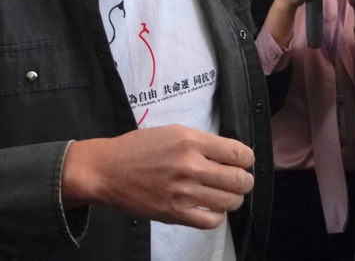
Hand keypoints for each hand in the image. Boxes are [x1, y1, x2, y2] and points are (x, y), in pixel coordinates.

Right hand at [62, 125, 253, 229]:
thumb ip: (200, 143)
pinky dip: (217, 216)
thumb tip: (229, 155)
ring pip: (230, 202)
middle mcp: (190, 166)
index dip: (247, 159)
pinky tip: (210, 208)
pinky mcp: (175, 213)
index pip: (238, 153)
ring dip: (233, 199)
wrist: (107, 170)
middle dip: (244, 181)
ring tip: (225, 195)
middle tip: (239, 181)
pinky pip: (211, 221)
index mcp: (190, 141)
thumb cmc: (137, 148)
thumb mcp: (171, 132)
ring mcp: (183, 192)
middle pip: (240, 180)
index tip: (244, 162)